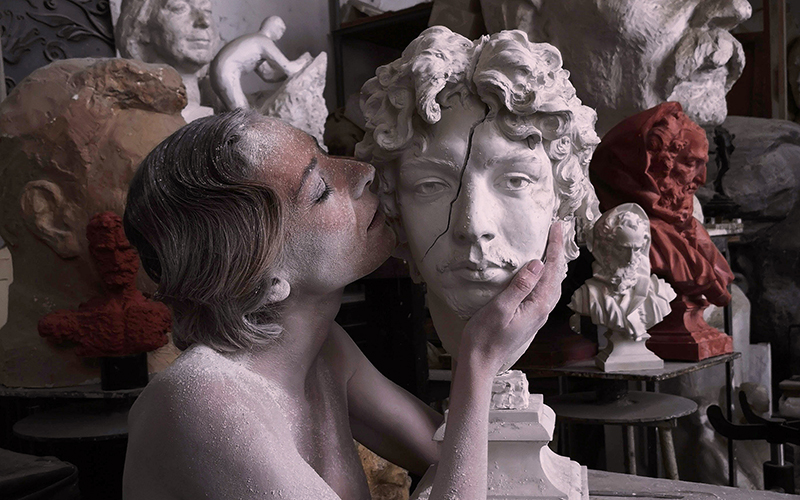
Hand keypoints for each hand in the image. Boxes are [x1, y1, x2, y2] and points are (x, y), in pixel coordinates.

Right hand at [460, 221, 567, 371]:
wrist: (480, 361)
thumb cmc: (485, 335)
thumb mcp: (500, 307)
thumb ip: (520, 286)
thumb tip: (538, 264)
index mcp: (538, 306)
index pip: (552, 270)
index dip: (555, 246)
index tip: (557, 226)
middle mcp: (542, 310)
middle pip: (557, 276)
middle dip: (558, 252)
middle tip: (557, 231)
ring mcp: (536, 315)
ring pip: (552, 284)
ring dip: (553, 264)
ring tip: (551, 247)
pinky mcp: (528, 318)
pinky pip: (543, 291)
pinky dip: (545, 276)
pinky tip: (538, 273)